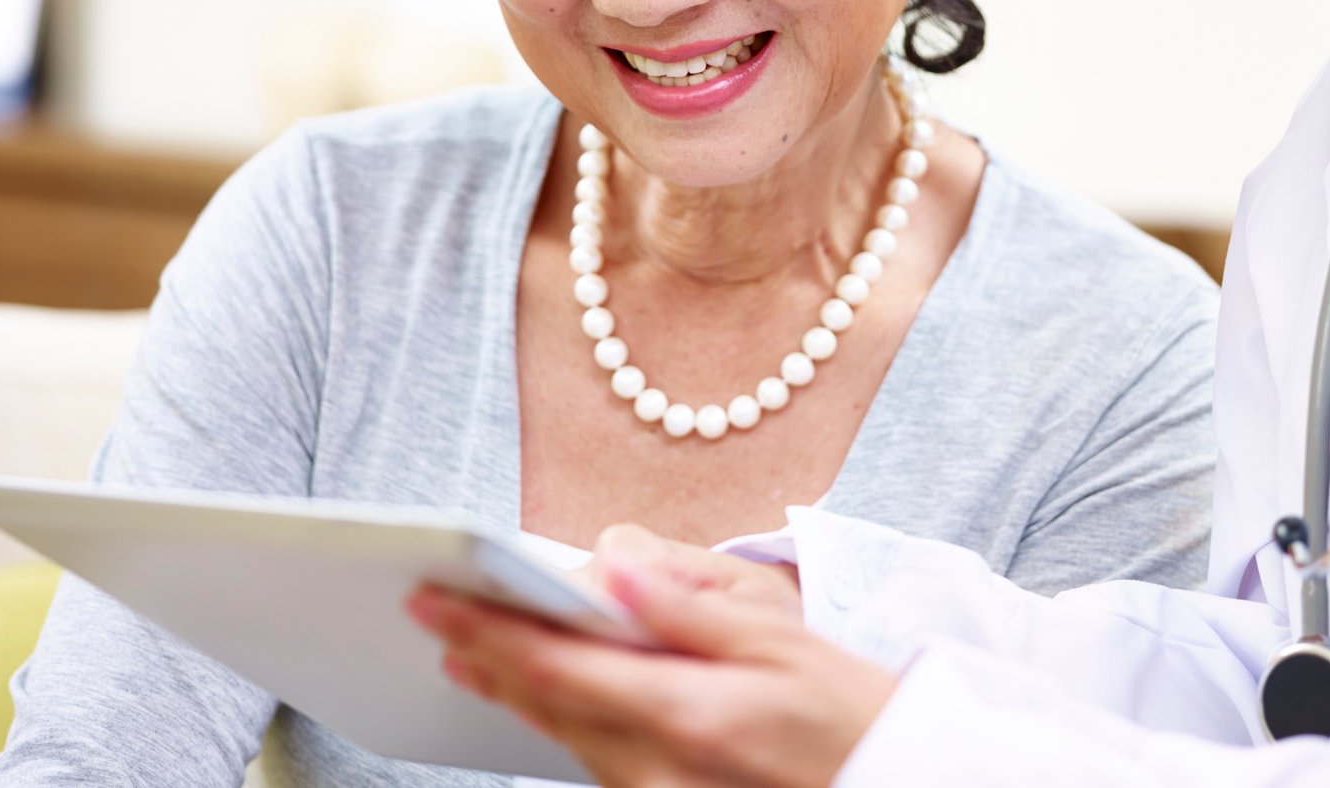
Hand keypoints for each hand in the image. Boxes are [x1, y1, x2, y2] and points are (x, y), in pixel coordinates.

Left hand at [407, 539, 893, 787]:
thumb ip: (690, 607)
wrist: (897, 784)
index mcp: (688, 712)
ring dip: (518, 692)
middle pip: (548, 707)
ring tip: (471, 651)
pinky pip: (599, 763)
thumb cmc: (850, 710)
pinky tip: (544, 696)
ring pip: (567, 739)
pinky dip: (565, 722)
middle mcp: (661, 770)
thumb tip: (613, 563)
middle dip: (487, 658)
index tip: (436, 600)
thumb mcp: (783, 639)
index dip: (489, 631)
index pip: (559, 666)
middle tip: (431, 614)